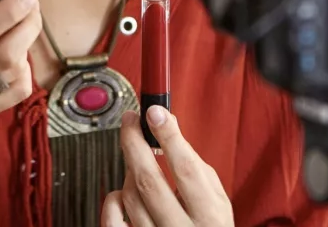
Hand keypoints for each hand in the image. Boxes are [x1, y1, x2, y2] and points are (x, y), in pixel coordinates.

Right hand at [0, 0, 42, 133]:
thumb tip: (7, 4)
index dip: (10, 11)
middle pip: (4, 54)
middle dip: (28, 25)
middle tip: (30, 9)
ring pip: (15, 72)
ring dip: (23, 46)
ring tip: (11, 34)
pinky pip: (16, 92)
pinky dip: (22, 70)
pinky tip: (11, 59)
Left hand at [101, 107, 233, 226]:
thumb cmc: (206, 226)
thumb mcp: (215, 200)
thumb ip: (195, 166)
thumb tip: (167, 124)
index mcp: (209, 217)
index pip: (187, 170)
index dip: (168, 137)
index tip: (155, 112)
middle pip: (149, 181)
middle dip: (135, 142)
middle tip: (130, 120)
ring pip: (129, 196)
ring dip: (130, 171)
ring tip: (139, 162)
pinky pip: (112, 218)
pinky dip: (114, 199)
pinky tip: (124, 192)